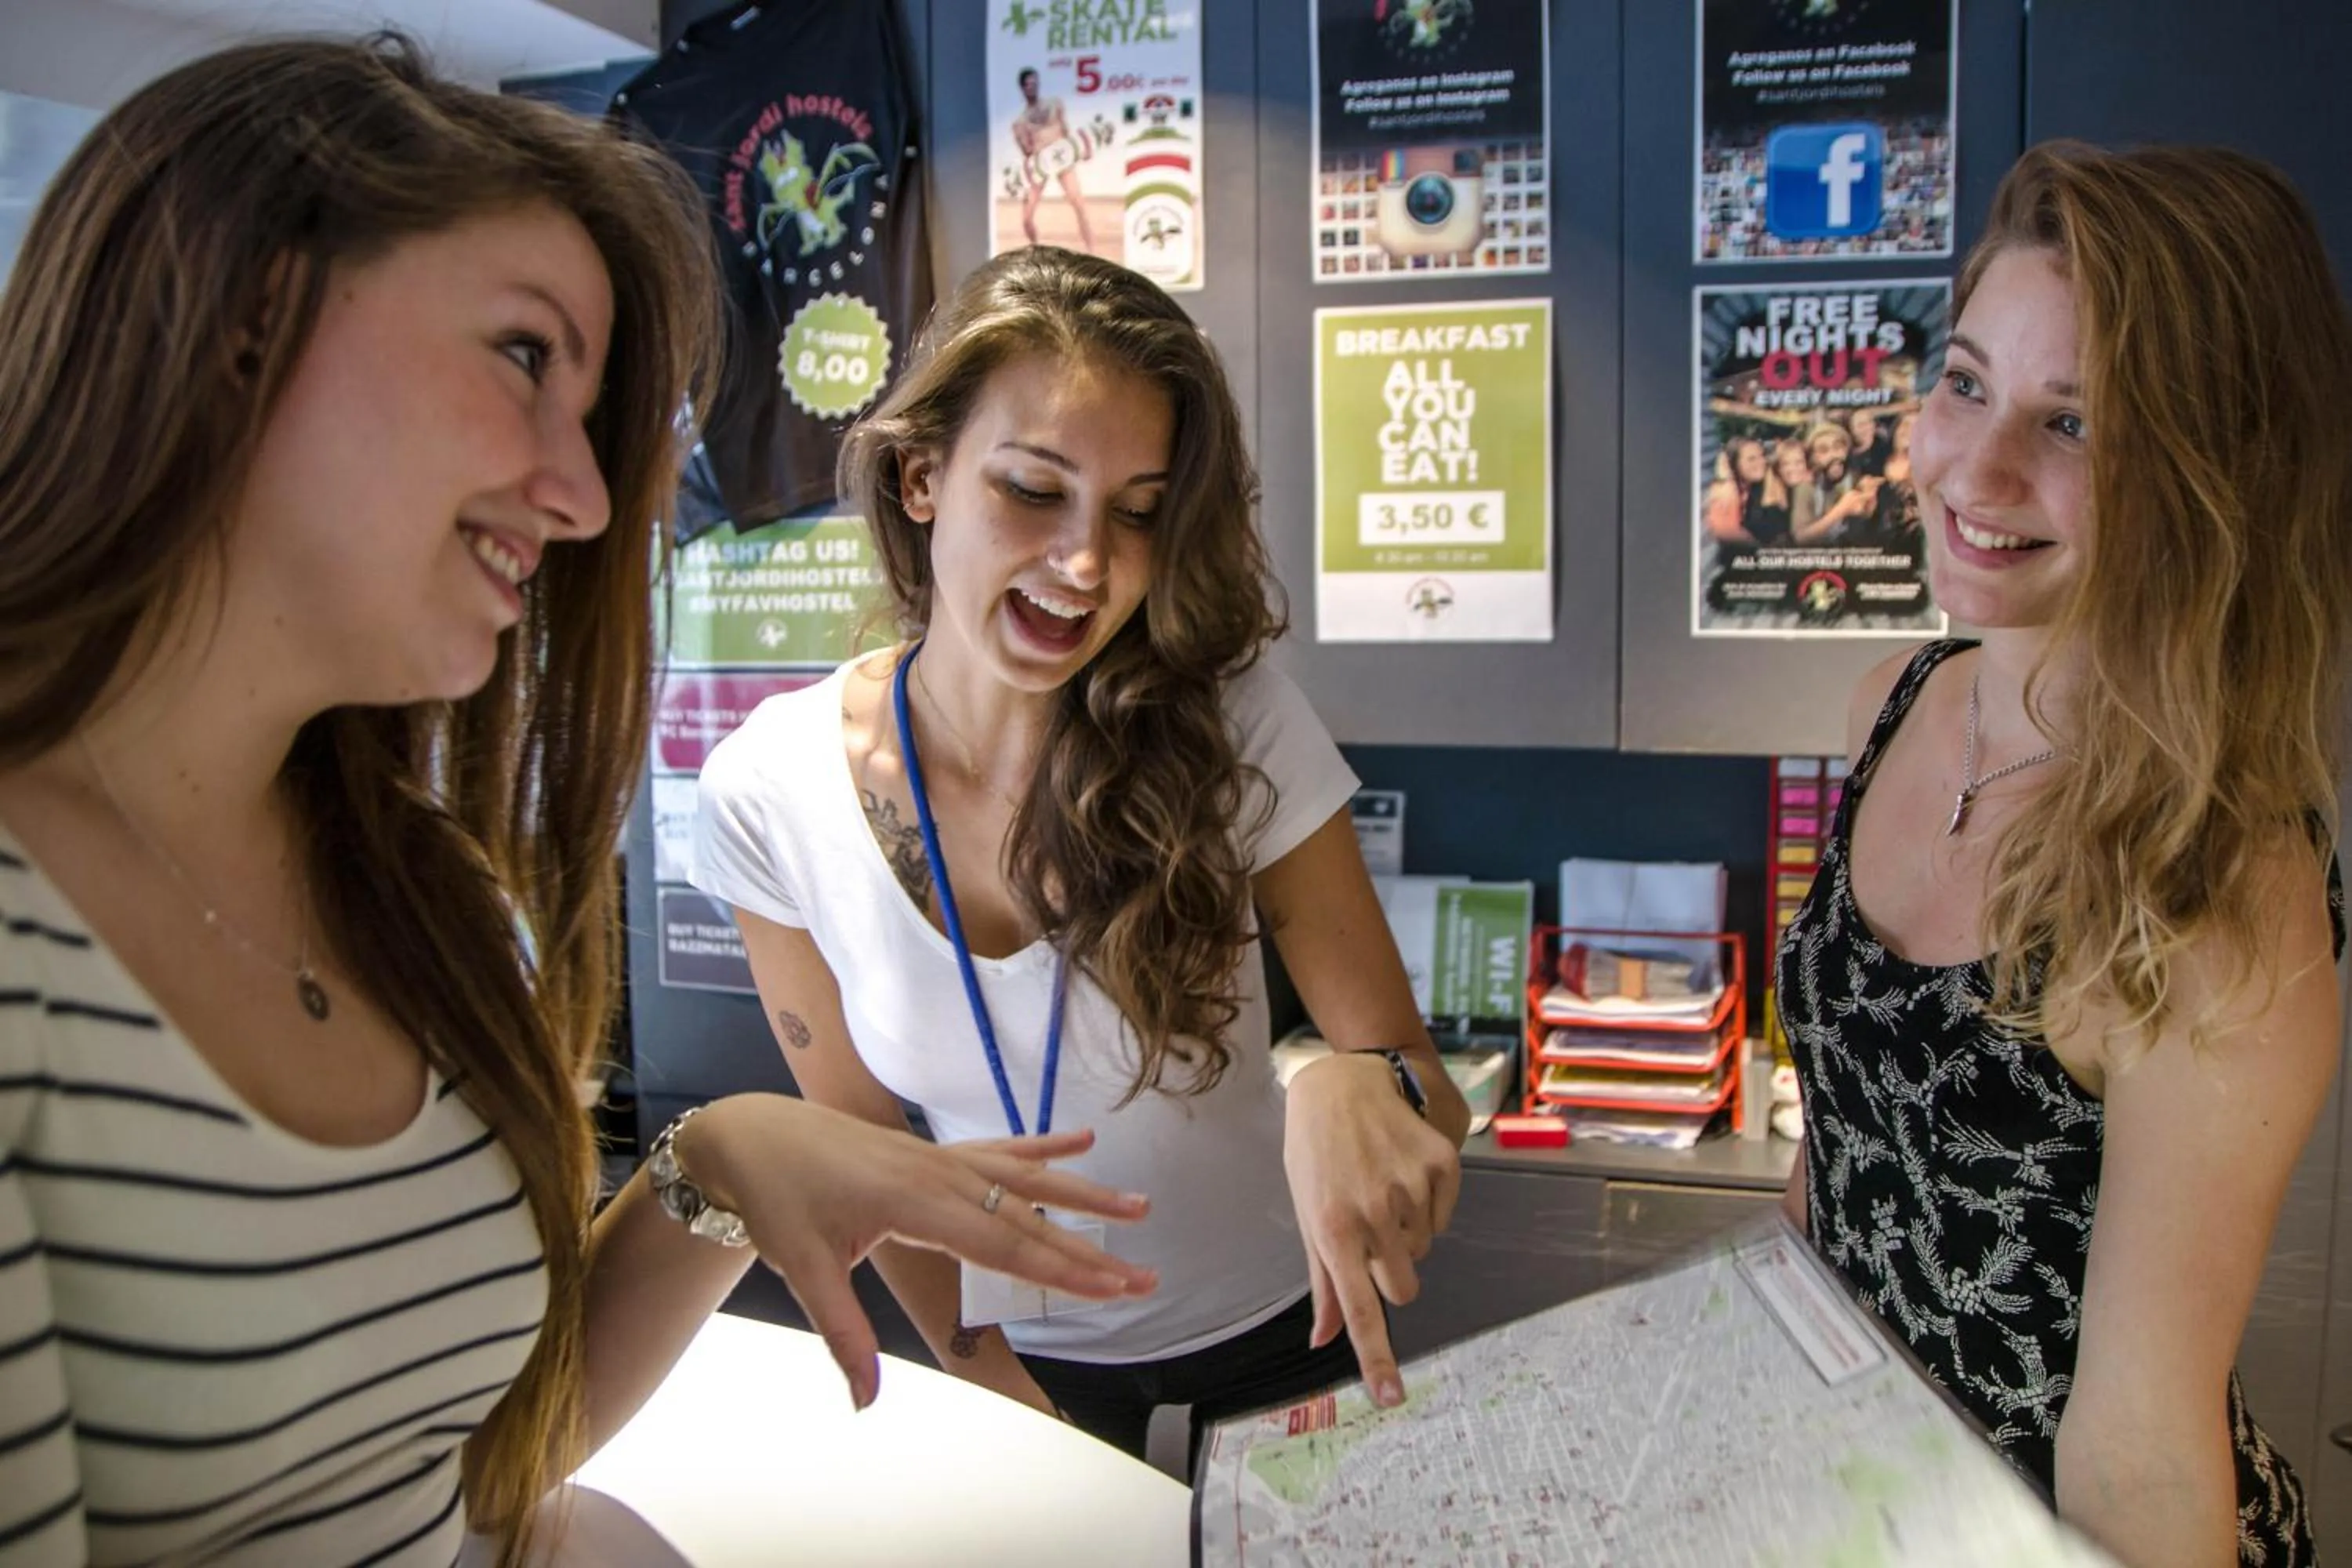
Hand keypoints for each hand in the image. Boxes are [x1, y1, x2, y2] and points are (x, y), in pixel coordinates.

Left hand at [687, 1095, 1155, 1409]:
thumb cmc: (778, 1198)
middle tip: (1143, 1276)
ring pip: (1028, 1177)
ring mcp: (941, 1157)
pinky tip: (1084, 1139)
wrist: (754, 1136)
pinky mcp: (935, 1151)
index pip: (1002, 1243)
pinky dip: (1044, 1145)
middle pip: (1029, 1217)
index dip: (1060, 1270)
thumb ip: (842, 1333)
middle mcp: (940, 1174)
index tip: (1108, 1288)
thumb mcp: (803, 1269)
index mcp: (914, 1203)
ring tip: (1139, 1206)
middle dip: (1089, 1251)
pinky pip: (1001, 1147)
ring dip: (1085, 1195)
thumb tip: (864, 1399)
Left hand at [1281, 1052, 1461, 1407]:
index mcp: (1333, 1228)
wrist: (1342, 1083)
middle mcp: (1373, 1211)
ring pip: (1423, 1250)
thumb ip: (1323, 1282)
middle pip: (1403, 1287)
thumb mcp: (1307, 1213)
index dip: (1376, 1356)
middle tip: (1369, 1229)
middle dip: (1391, 1271)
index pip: (1361, 1308)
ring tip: (1380, 1188)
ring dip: (1406, 1233)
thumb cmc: (1315, 1153)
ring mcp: (1411, 1186)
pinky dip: (1428, 1207)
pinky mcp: (1441, 1165)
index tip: (1392, 1397)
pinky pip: (1444, 1218)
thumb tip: (1323, 1340)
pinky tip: (1402, 1173)